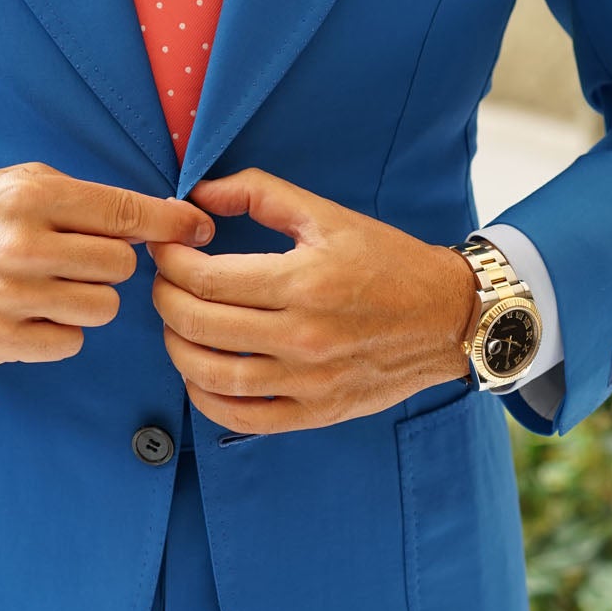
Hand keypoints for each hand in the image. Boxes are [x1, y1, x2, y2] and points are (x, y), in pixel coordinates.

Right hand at [0, 162, 213, 366]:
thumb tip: (169, 218)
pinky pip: (69, 342)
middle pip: (121, 266)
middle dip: (110, 265)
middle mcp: (22, 243)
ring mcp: (8, 294)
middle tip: (78, 262)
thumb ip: (84, 201)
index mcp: (32, 195)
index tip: (198, 231)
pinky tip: (30, 314)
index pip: (126, 213)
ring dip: (89, 300)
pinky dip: (60, 331)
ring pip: (102, 307)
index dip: (172, 225)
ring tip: (53, 288)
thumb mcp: (16, 184)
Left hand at [146, 167, 478, 434]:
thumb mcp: (327, 214)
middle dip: (164, 298)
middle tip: (164, 281)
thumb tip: (198, 192)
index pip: (206, 278)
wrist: (448, 316)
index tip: (166, 248)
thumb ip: (259, 193)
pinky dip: (205, 398)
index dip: (170, 260)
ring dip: (177, 348)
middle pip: (198, 324)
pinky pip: (241, 418)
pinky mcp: (316, 411)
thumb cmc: (387, 261)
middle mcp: (303, 336)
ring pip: (211, 375)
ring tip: (177, 324)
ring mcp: (309, 380)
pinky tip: (199, 374)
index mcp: (304, 282)